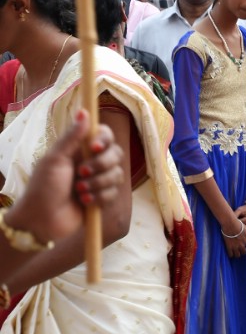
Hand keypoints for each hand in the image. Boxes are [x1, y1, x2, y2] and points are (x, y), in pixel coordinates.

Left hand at [7, 110, 123, 245]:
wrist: (41, 221)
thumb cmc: (42, 188)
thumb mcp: (54, 160)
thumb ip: (72, 137)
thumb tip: (84, 111)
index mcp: (80, 150)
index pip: (105, 135)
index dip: (104, 140)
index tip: (94, 148)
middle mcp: (92, 162)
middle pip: (116, 154)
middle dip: (101, 166)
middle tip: (81, 174)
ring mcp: (98, 180)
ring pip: (116, 175)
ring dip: (97, 184)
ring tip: (78, 192)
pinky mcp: (102, 198)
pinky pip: (113, 193)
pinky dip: (99, 198)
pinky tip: (84, 202)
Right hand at [221, 218, 245, 258]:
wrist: (230, 224)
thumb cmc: (239, 226)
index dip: (244, 243)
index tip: (240, 241)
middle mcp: (242, 245)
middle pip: (243, 252)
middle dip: (242, 251)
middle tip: (238, 249)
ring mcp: (235, 247)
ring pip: (237, 255)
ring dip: (237, 254)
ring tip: (235, 252)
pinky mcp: (229, 247)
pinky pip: (231, 255)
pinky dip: (231, 255)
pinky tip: (230, 253)